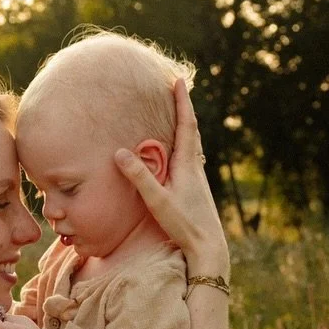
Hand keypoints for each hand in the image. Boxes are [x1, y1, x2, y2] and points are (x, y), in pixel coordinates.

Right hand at [114, 79, 230, 282]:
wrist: (209, 248)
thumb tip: (119, 152)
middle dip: (184, 109)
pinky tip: (178, 154)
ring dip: (185, 127)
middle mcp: (196, 168)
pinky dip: (183, 146)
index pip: (186, 125)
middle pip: (192, 130)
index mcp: (188, 165)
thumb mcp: (158, 201)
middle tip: (178, 89)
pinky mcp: (195, 190)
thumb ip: (140, 177)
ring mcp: (197, 179)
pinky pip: (189, 159)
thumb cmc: (185, 225)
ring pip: (192, 145)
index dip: (182, 102)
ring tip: (177, 114)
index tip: (178, 81)